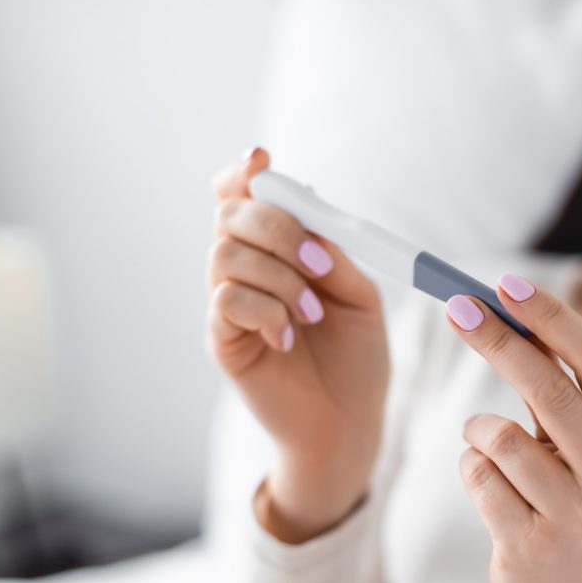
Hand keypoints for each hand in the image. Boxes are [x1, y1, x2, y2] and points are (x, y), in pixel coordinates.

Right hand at [207, 147, 389, 541]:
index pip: (243, 193)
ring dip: (280, 278)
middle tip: (318, 264)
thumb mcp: (360, 296)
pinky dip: (266, 310)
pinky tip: (287, 338)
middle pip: (231, 213)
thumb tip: (308, 214)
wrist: (348, 422)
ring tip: (312, 314)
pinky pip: (227, 299)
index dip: (244, 170)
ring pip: (226, 254)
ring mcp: (230, 303)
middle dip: (277, 226)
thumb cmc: (356, 358)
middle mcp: (247, 268)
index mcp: (279, 249)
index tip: (260, 159)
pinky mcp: (221, 339)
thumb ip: (334, 254)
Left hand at [445, 273, 581, 582]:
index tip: (507, 283)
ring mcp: (577, 519)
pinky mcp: (531, 546)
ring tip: (484, 439)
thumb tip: (506, 306)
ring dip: (478, 426)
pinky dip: (469, 463)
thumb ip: (561, 386)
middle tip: (458, 308)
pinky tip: (488, 482)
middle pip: (551, 391)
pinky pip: (477, 476)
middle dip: (498, 342)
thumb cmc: (578, 497)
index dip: (553, 318)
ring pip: (502, 438)